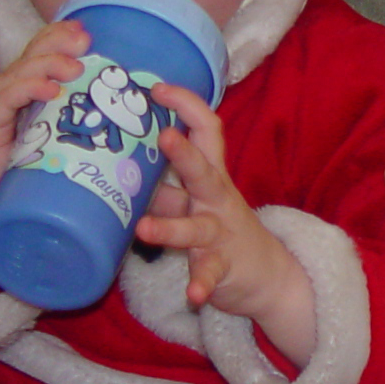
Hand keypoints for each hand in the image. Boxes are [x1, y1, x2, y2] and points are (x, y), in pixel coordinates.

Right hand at [0, 20, 92, 205]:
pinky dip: (29, 89)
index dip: (59, 36)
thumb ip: (86, 121)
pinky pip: (7, 99)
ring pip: (21, 73)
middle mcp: (6, 92)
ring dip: (49, 65)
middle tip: (85, 43)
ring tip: (76, 68)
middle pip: (31, 54)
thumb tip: (131, 113)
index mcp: (25, 90)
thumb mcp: (68, 141)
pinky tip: (50, 90)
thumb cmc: (42, 177)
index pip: (39, 50)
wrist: (4, 212)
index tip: (86, 33)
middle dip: (58, 43)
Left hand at [135, 82, 318, 364]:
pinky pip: (211, 275)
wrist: (268, 275)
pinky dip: (202, 284)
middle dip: (184, 154)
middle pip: (203, 170)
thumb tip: (115, 155)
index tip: (158, 87)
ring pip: (195, 228)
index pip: (206, 129)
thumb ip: (163, 182)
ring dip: (170, 229)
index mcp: (210, 175)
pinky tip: (192, 296)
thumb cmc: (219, 227)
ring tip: (144, 229)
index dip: (186, 105)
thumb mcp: (194, 199)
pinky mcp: (223, 267)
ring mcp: (220, 233)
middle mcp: (216, 198)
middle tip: (163, 136)